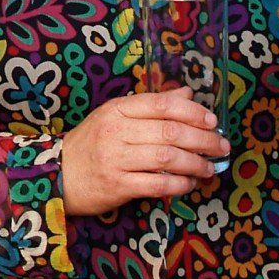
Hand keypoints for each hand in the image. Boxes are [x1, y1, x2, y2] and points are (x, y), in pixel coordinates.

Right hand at [60, 88, 229, 215]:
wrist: (57, 174)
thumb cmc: (91, 144)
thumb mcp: (115, 117)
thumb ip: (152, 105)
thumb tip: (187, 93)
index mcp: (117, 110)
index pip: (161, 105)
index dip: (192, 112)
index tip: (212, 121)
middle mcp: (116, 132)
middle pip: (170, 132)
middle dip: (203, 140)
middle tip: (221, 146)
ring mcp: (116, 159)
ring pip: (167, 158)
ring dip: (195, 164)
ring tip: (209, 168)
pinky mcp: (117, 186)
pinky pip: (158, 185)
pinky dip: (179, 185)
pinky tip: (189, 183)